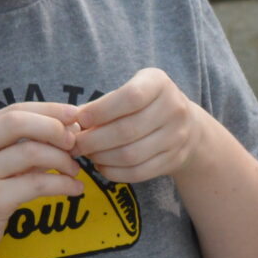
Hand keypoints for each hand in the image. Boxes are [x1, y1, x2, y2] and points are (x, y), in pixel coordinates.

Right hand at [0, 103, 82, 257]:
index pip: (14, 110)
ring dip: (63, 159)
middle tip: (75, 143)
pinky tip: (75, 189)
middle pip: (18, 122)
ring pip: (31, 152)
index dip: (49, 109)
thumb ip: (21, 151)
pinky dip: (63, 184)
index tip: (75, 115)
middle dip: (54, 127)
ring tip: (75, 171)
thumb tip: (65, 136)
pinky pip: (37, 184)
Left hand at [73, 68, 212, 183]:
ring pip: (131, 155)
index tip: (79, 119)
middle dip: (94, 140)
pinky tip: (101, 166)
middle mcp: (174, 109)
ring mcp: (177, 137)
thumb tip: (70, 122)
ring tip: (88, 154)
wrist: (187, 125)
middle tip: (75, 144)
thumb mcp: (131, 90)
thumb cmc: (146, 104)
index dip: (101, 110)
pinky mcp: (174, 160)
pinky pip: (139, 172)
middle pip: (128, 130)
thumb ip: (103, 104)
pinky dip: (114, 172)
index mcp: (159, 84)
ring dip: (102, 157)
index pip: (131, 97)